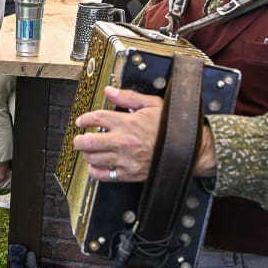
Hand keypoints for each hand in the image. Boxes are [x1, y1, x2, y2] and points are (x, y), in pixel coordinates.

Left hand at [72, 86, 216, 180]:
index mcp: (127, 122)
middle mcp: (123, 142)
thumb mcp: (152, 104)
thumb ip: (128, 96)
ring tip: (89, 151)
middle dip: (79, 140)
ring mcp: (125, 159)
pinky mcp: (129, 174)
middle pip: (88, 142)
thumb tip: (110, 90)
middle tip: (78, 139)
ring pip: (93, 159)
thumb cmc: (171, 126)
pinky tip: (97, 166)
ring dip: (87, 155)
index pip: (96, 118)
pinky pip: (104, 176)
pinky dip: (95, 172)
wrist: (189, 149)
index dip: (84, 119)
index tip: (81, 121)